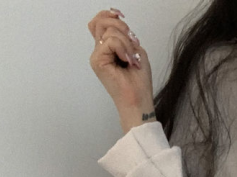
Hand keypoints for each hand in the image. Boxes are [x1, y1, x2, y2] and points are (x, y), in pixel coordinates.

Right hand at [88, 8, 155, 131]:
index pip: (100, 22)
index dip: (109, 16)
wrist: (139, 100)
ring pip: (109, 31)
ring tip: (132, 60)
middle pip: (101, 22)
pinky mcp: (97, 60)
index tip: (123, 18)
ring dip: (127, 43)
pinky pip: (111, 41)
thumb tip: (118, 22)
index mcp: (107, 48)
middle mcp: (99, 51)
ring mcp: (97, 56)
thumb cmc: (139, 81)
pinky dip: (124, 49)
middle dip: (122, 28)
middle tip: (133, 44)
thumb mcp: (136, 51)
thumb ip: (126, 37)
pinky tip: (128, 61)